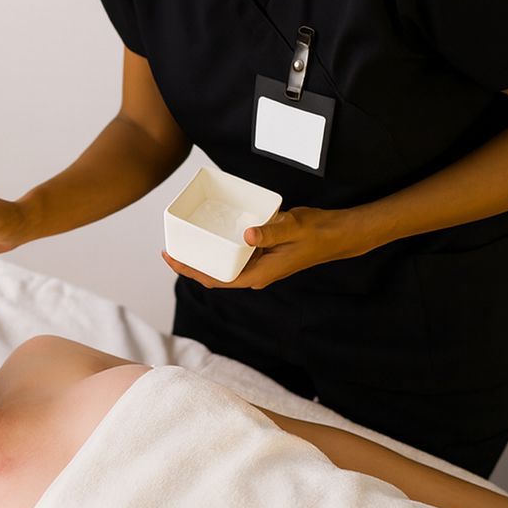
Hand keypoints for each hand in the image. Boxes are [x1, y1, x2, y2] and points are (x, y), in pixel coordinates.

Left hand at [162, 206, 369, 288]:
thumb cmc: (317, 233)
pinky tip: (210, 231)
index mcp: (259, 274)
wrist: (337, 235)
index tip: (171, 258)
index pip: (216, 279)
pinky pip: (235, 253)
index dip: (190, 271)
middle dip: (191, 264)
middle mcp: (256, 273)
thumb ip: (270, 232)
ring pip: (224, 264)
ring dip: (204, 255)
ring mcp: (259, 265)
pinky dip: (219, 245)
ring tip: (183, 240)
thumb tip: (247, 234)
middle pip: (215, 274)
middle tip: (169, 246)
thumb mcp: (293, 228)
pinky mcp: (263, 255)